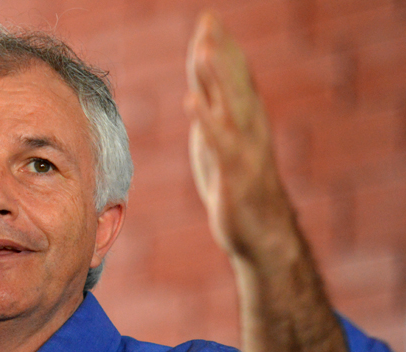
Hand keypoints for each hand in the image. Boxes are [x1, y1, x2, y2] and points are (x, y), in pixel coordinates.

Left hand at [185, 11, 295, 264]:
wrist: (260, 230)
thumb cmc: (237, 181)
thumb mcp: (220, 138)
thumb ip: (213, 106)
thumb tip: (201, 77)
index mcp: (244, 118)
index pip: (234, 75)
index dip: (221, 46)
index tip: (208, 17)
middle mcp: (248, 127)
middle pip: (234, 82)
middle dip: (221, 51)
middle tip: (209, 20)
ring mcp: (244, 150)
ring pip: (231, 107)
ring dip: (218, 78)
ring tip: (203, 49)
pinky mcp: (233, 175)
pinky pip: (220, 144)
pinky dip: (207, 121)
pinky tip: (191, 101)